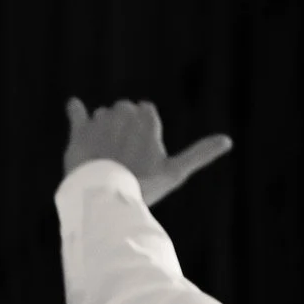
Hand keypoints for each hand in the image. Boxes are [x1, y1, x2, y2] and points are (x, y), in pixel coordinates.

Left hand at [62, 97, 231, 205]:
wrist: (106, 196)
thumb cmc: (145, 185)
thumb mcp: (176, 171)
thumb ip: (200, 153)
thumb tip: (228, 140)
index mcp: (146, 118)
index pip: (146, 110)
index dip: (146, 129)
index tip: (143, 149)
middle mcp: (123, 112)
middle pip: (125, 111)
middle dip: (125, 128)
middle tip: (126, 157)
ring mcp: (100, 120)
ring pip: (104, 117)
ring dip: (105, 130)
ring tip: (107, 158)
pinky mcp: (79, 130)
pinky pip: (76, 112)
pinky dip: (76, 111)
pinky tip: (75, 107)